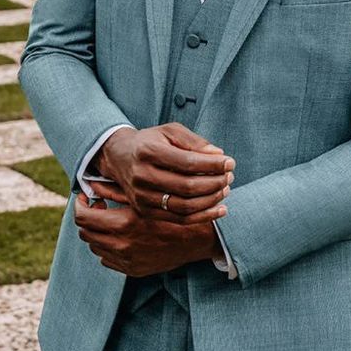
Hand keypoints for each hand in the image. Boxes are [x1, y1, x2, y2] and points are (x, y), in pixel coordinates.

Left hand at [73, 192, 217, 276]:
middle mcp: (122, 245)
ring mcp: (127, 260)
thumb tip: (91, 184)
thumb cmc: (173, 210)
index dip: (80, 205)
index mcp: (123, 223)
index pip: (83, 217)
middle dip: (87, 218)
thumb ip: (115, 190)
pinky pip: (107, 260)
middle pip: (85, 233)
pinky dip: (108, 247)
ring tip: (110, 221)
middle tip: (98, 207)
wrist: (198, 238)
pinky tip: (121, 236)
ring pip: (95, 247)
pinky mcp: (133, 270)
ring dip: (97, 233)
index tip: (86, 198)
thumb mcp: (144, 197)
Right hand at [88, 122, 235, 222]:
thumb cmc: (151, 142)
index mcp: (148, 152)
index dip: (213, 165)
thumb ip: (195, 142)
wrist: (120, 158)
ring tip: (225, 190)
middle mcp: (142, 176)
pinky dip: (203, 216)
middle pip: (187, 187)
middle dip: (214, 183)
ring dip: (211, 200)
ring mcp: (142, 197)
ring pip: (184, 206)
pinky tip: (220, 209)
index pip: (188, 163)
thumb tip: (219, 156)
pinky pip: (179, 219)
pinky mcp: (145, 211)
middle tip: (229, 176)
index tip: (230, 163)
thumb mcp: (170, 132)